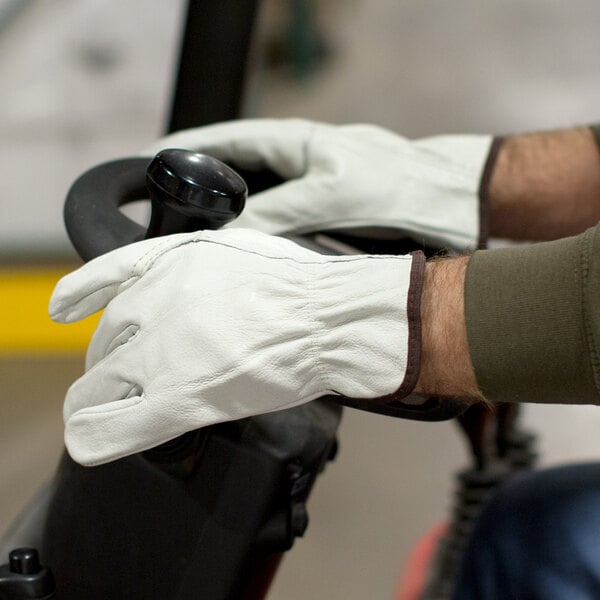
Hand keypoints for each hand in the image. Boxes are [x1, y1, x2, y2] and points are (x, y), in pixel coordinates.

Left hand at [50, 228, 421, 465]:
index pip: (100, 277)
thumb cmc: (301, 285)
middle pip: (103, 340)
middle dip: (110, 360)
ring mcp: (161, 353)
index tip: (63, 310)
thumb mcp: (241, 247)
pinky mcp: (179, 399)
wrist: (330, 317)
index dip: (76, 297)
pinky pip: (113, 429)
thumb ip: (199, 265)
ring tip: (101, 412)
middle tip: (129, 377)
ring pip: (96, 386)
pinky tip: (92, 441)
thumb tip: (188, 291)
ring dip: (95, 400)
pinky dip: (95, 438)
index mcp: (169, 263)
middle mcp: (154, 303)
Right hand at [145, 119, 492, 250]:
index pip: (225, 139)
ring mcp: (307, 190)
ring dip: (227, 220)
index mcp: (293, 142)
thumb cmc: (399, 185)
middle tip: (164, 212)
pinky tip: (244, 257)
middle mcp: (295, 164)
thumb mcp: (332, 195)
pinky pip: (277, 227)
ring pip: (253, 205)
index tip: (149, 162)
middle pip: (232, 173)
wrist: (447, 203)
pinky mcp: (321, 217)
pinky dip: (257, 240)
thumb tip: (231, 232)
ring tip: (194, 241)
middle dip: (198, 188)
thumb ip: (280, 211)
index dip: (185, 149)